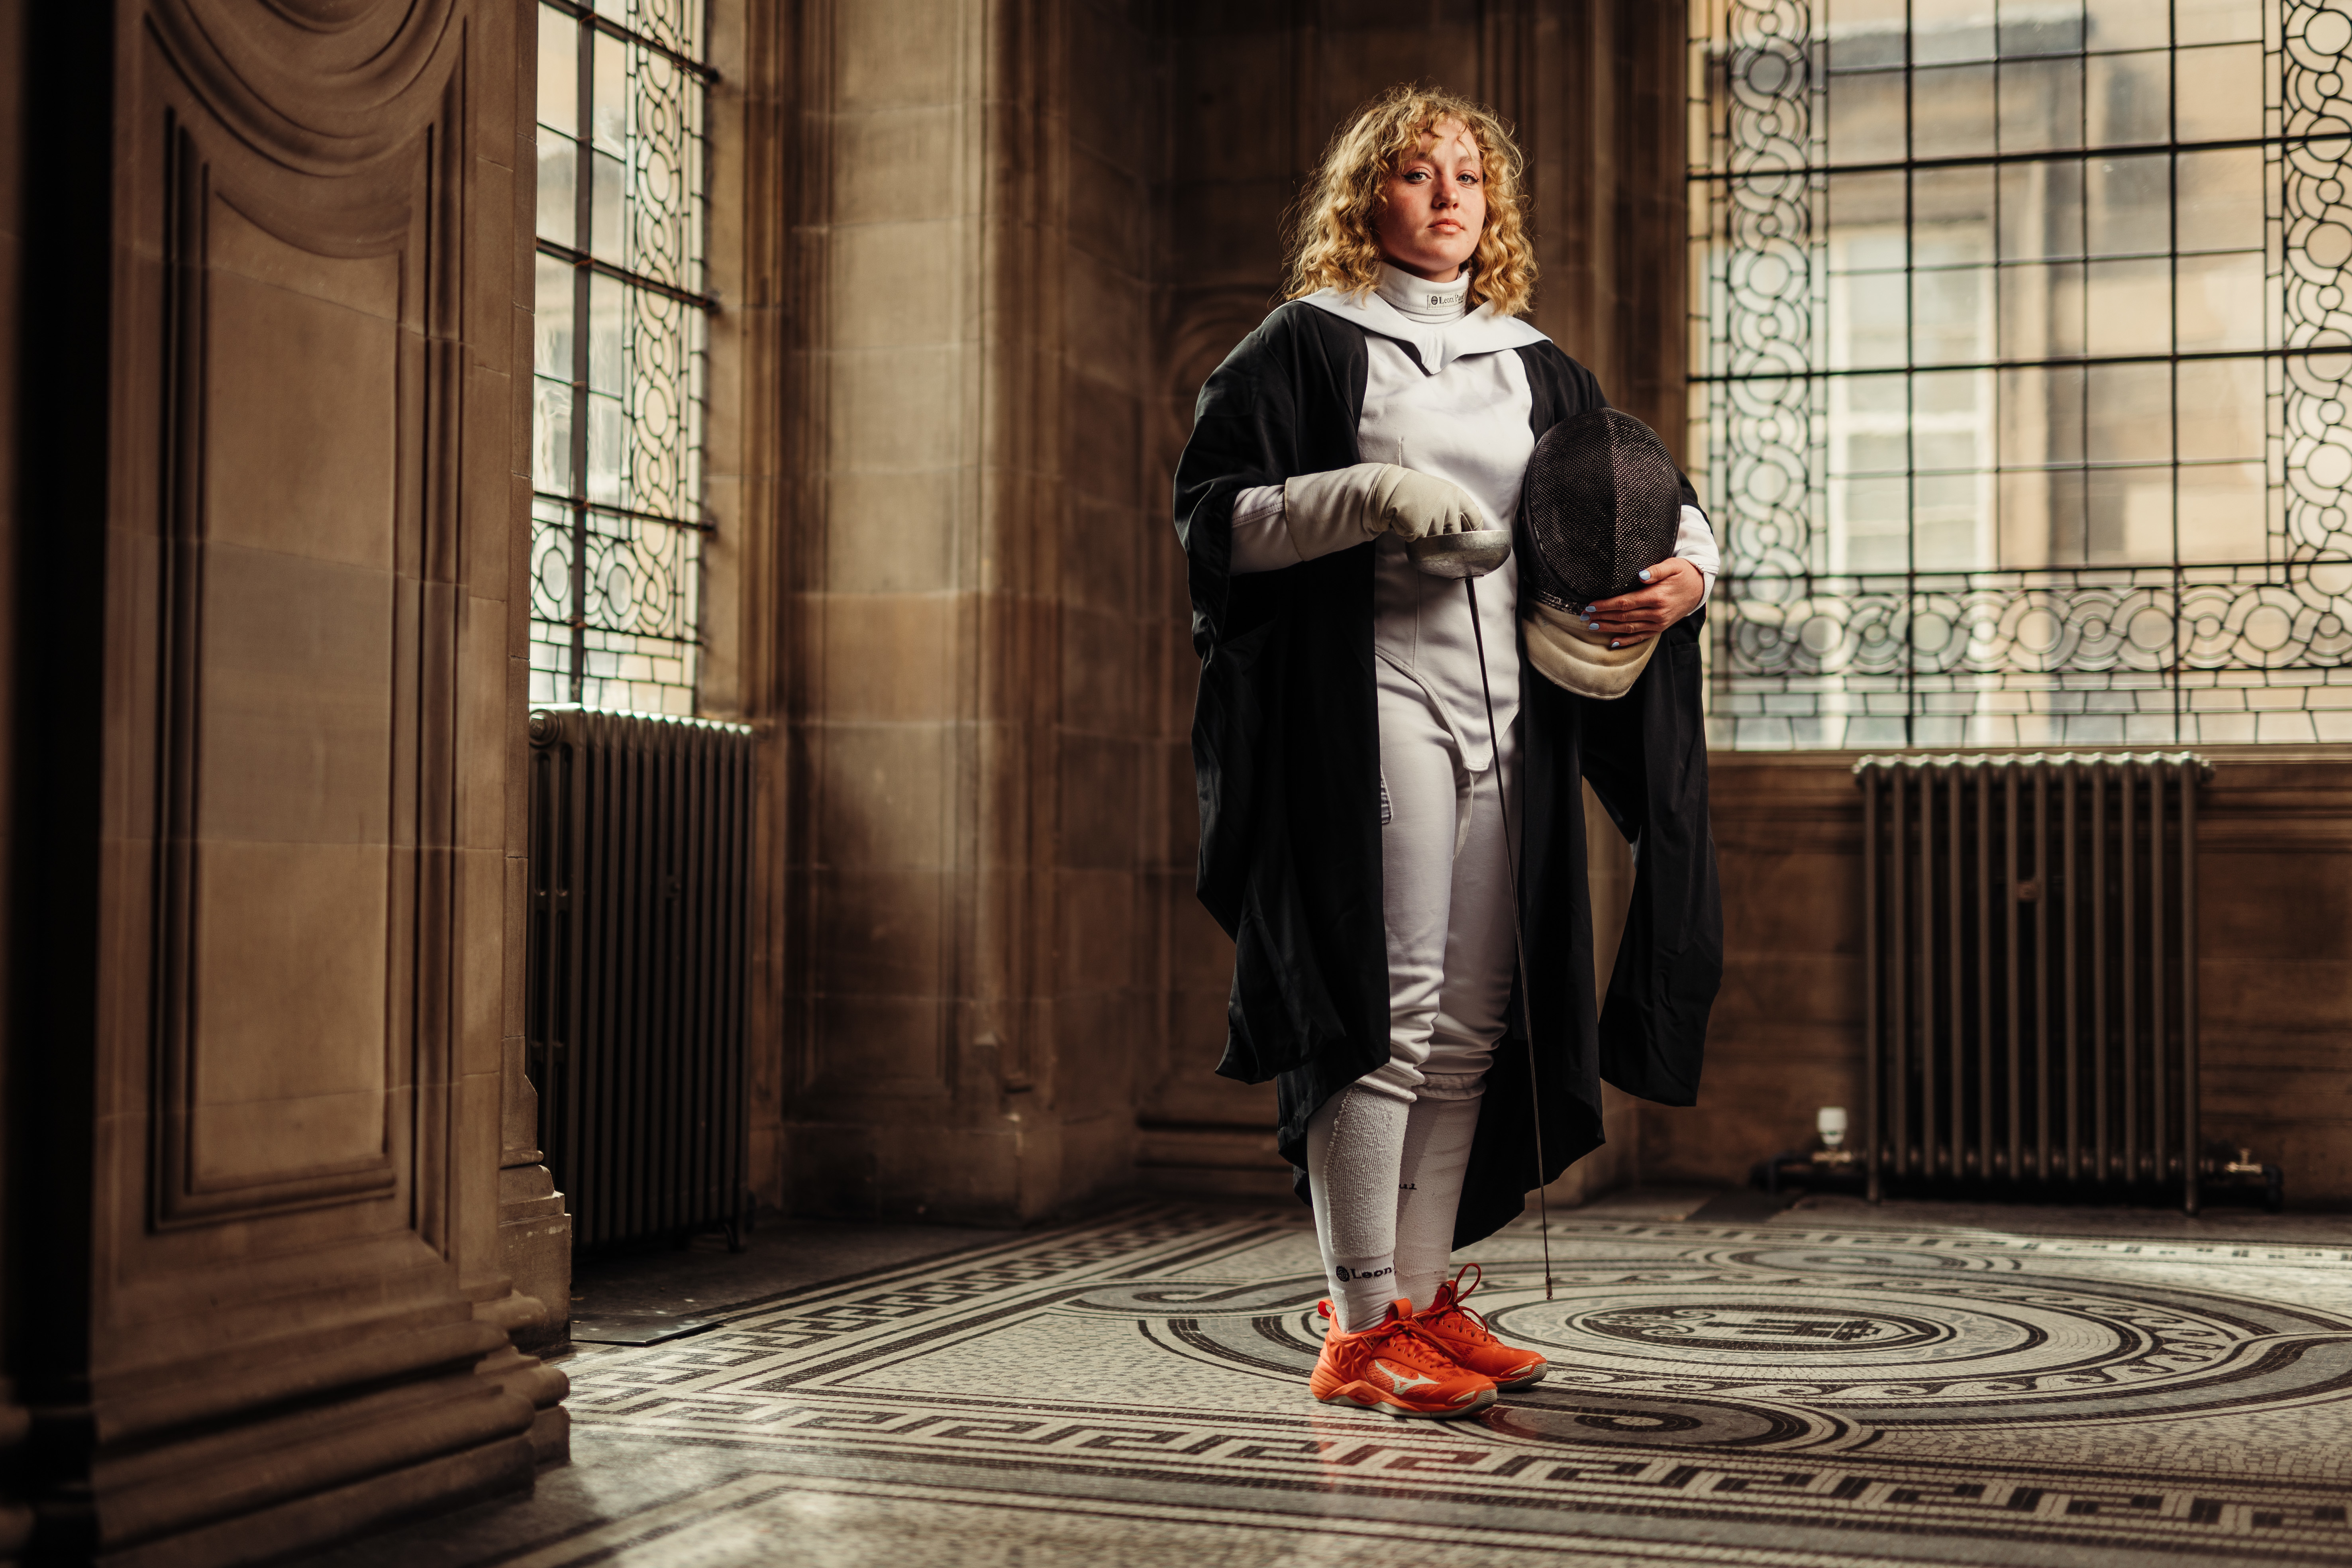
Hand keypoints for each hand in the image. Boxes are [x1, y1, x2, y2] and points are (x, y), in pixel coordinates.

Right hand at [1281, 463, 1483, 559]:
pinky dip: (1416, 541)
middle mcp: (1449, 506)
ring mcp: (1435, 519)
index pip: (1475, 519)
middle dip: (1449, 542)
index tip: (1470, 540)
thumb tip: (1468, 532)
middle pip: (1457, 537)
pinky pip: (1423, 545)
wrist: (1387, 490)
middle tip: (1439, 540)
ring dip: (1430, 541)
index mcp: (1456, 495)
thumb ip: (1454, 508)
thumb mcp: (1439, 493)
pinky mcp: (1420, 530)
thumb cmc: (1413, 492)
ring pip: (1439, 544)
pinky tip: (1409, 528)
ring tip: (1419, 526)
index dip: (1473, 532)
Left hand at [1581, 557, 1702, 647]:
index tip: (1590, 605)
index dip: (1606, 605)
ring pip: (1629, 629)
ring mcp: (1659, 623)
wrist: (1700, 587)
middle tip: (1583, 616)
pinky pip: (1641, 637)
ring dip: (1609, 628)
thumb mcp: (1673, 565)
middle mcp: (1657, 613)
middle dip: (1602, 617)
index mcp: (1656, 597)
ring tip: (1591, 626)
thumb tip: (1641, 575)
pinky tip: (1612, 642)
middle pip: (1623, 617)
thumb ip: (1656, 570)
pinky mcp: (1660, 628)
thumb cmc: (1683, 573)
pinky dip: (1626, 641)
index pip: (1625, 603)